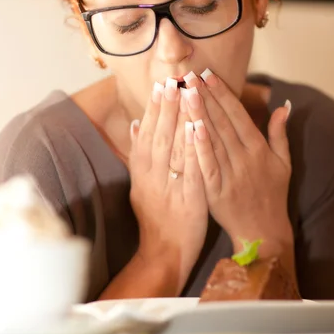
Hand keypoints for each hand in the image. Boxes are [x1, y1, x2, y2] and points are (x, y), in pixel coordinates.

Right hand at [128, 79, 207, 292]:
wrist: (162, 253)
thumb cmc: (155, 218)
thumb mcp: (140, 186)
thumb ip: (138, 156)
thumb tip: (134, 123)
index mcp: (142, 172)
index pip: (147, 134)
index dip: (153, 109)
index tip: (160, 84)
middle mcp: (153, 177)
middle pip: (159, 136)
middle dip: (166, 107)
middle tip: (172, 79)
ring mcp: (170, 188)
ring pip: (174, 150)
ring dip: (180, 121)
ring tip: (186, 95)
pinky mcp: (188, 201)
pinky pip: (191, 171)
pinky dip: (194, 150)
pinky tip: (199, 129)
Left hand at [183, 69, 292, 265]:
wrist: (264, 233)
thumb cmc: (273, 196)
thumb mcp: (283, 163)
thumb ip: (280, 133)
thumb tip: (283, 105)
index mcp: (259, 149)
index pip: (238, 115)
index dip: (223, 94)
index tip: (208, 75)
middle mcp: (245, 159)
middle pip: (222, 122)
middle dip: (206, 97)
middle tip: (189, 76)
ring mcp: (231, 175)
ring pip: (213, 139)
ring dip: (199, 115)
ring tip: (185, 93)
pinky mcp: (217, 191)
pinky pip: (207, 165)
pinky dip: (200, 147)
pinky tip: (190, 128)